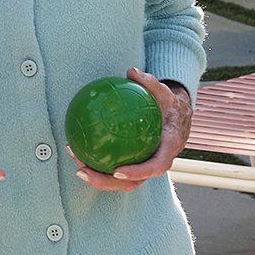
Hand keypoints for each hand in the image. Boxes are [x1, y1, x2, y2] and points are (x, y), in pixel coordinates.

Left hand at [69, 67, 192, 192]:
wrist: (177, 116)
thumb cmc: (168, 104)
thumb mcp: (163, 91)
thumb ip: (149, 82)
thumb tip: (131, 71)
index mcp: (168, 148)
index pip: (155, 167)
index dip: (137, 172)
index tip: (117, 171)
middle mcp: (157, 162)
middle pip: (134, 182)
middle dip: (108, 182)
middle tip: (84, 172)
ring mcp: (145, 166)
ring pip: (123, 181)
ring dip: (99, 178)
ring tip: (77, 167)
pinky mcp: (135, 164)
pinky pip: (117, 169)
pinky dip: (99, 166)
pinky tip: (78, 152)